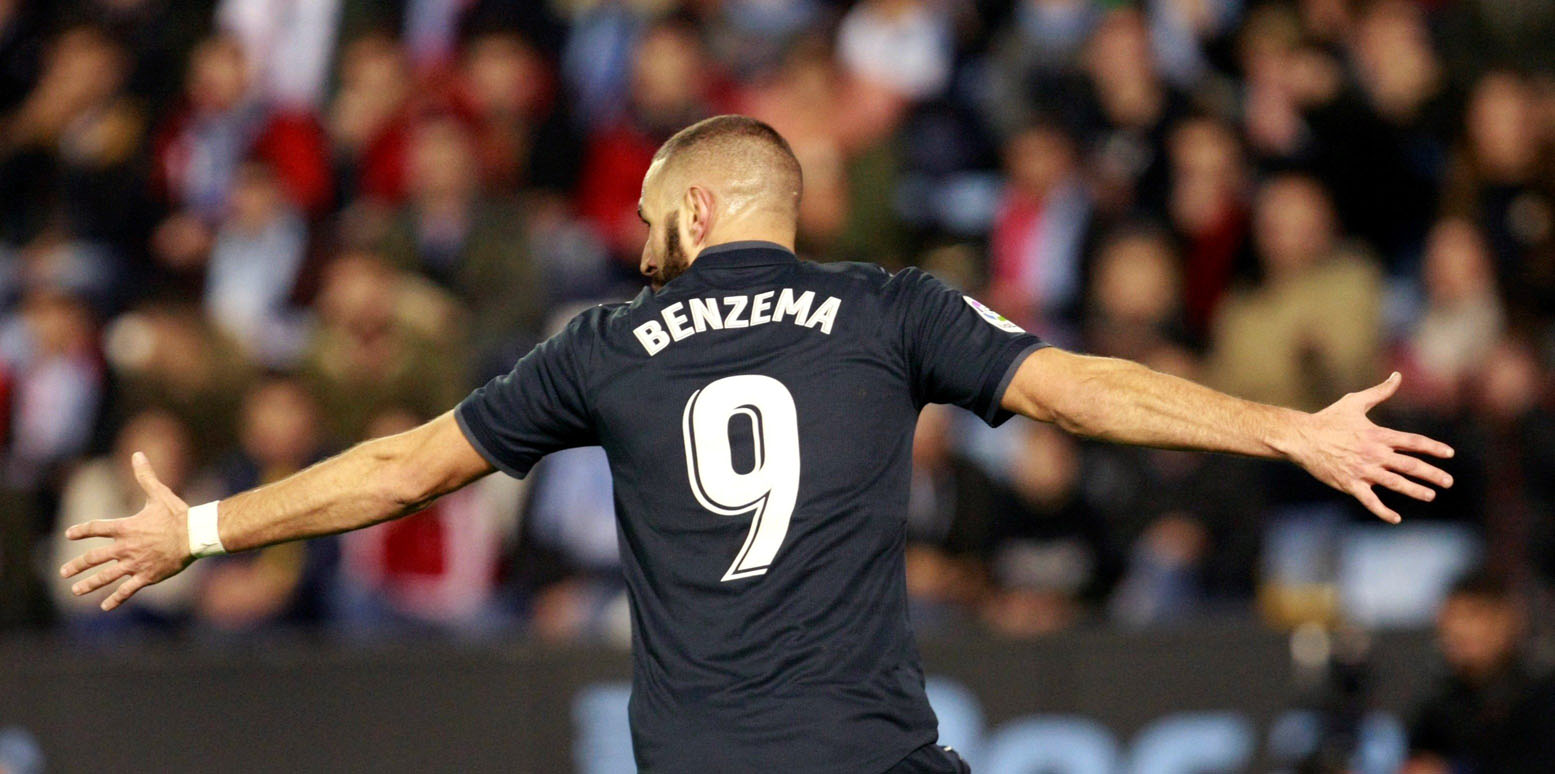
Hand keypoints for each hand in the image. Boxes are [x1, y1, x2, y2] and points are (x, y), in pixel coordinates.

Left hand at [59, 452, 193, 610]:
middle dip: (77, 565)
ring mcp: (135, 564)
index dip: (81, 531)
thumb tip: (137, 454)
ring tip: (75, 591)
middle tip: (63, 572)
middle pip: (95, 558)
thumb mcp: (159, 494)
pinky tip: (104, 607)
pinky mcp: (147, 576)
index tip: (69, 534)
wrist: (195, 535)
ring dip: (89, 584)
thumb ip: (145, 476)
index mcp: (126, 527)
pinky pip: (127, 590)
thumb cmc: (178, 514)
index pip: (96, 528)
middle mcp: (126, 547)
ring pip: (106, 576)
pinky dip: (115, 599)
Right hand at [1287, 372, 1454, 522]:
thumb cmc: (1328, 419)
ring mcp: (1363, 471)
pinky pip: (1370, 501)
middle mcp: (1374, 454)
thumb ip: (1380, 391)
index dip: (1433, 448)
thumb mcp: (1355, 401)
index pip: (1413, 442)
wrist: (1302, 438)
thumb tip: (1397, 375)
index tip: (1449, 454)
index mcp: (1378, 435)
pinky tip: (1395, 518)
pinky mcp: (1350, 484)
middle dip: (1432, 474)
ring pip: (1396, 484)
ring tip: (1431, 495)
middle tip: (1448, 481)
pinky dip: (1383, 511)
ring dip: (1416, 491)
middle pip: (1410, 466)